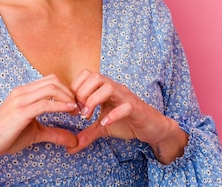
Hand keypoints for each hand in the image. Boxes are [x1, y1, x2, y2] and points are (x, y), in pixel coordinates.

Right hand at [0, 74, 78, 159]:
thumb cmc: (5, 137)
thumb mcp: (35, 133)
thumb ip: (54, 133)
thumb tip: (74, 140)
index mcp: (24, 92)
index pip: (51, 81)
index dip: (67, 90)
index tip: (76, 105)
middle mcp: (22, 92)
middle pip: (54, 80)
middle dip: (70, 91)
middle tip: (79, 106)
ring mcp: (21, 100)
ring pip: (51, 88)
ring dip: (68, 97)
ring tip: (76, 110)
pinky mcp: (20, 112)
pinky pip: (45, 103)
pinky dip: (61, 106)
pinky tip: (70, 111)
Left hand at [66, 70, 187, 163]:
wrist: (152, 128)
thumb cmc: (127, 122)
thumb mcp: (102, 128)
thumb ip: (86, 134)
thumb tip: (69, 147)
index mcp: (105, 88)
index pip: (86, 74)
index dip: (75, 89)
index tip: (74, 108)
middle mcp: (115, 88)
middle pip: (94, 77)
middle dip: (82, 94)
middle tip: (80, 112)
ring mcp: (125, 97)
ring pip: (107, 87)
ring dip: (93, 101)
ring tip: (88, 117)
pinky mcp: (136, 109)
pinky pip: (124, 107)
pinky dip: (112, 115)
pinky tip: (104, 123)